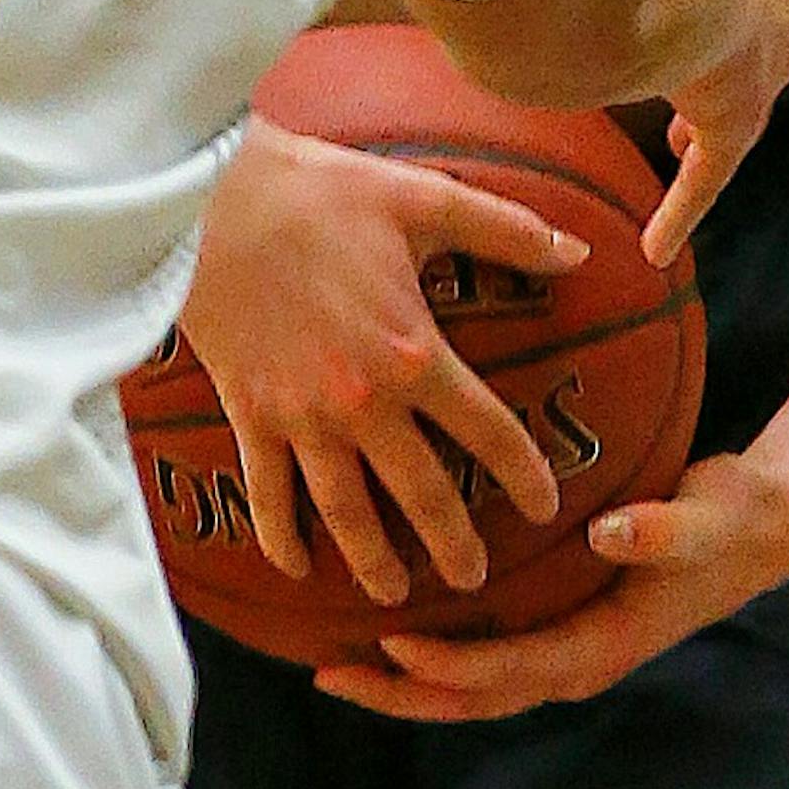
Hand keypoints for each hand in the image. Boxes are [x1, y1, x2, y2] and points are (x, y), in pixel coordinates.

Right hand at [185, 114, 592, 603]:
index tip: (546, 507)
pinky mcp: (249, 415)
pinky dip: (280, 535)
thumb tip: (578, 252)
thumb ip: (505, 230)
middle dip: (452, 543)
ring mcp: (302, 417)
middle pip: (419, 492)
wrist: (210, 202)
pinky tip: (295, 566)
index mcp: (413, 353)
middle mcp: (362, 402)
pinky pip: (268, 493)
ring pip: (345, 511)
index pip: (486, 430)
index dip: (523, 473)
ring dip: (372, 559)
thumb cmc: (320, 194)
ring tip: (395, 594)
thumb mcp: (423, 199)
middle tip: (475, 580)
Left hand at [312, 447, 788, 716]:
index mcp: (603, 645)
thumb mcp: (707, 516)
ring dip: (404, 683)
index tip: (394, 641)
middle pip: (474, 699)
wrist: (758, 531)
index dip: (449, 664)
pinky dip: (432, 654)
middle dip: (400, 694)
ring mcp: (565, 650)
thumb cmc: (729, 519)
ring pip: (471, 687)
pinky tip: (388, 626)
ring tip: (334, 663)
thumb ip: (662, 529)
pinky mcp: (558, 629)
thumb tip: (609, 534)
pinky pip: (484, 656)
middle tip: (327, 673)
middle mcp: (576, 661)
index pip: (512, 670)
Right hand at [615, 0, 788, 267]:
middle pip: (767, 23)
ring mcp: (760, 51)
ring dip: (717, 113)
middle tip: (700, 67)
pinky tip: (658, 248)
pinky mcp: (733, 113)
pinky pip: (713, 170)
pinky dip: (685, 206)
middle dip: (737, 41)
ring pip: (751, 89)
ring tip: (678, 145)